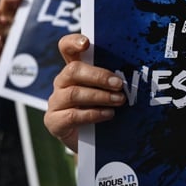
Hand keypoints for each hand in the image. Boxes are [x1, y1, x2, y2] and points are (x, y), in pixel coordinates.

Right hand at [44, 33, 125, 151]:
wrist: (90, 143)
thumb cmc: (100, 110)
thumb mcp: (105, 91)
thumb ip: (111, 81)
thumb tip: (132, 74)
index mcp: (73, 70)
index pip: (66, 48)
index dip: (73, 42)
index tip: (86, 43)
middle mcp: (61, 82)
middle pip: (73, 70)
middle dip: (98, 76)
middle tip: (118, 84)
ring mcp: (55, 101)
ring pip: (74, 93)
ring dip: (99, 96)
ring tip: (118, 100)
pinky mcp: (54, 121)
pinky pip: (72, 115)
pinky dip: (93, 114)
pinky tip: (107, 114)